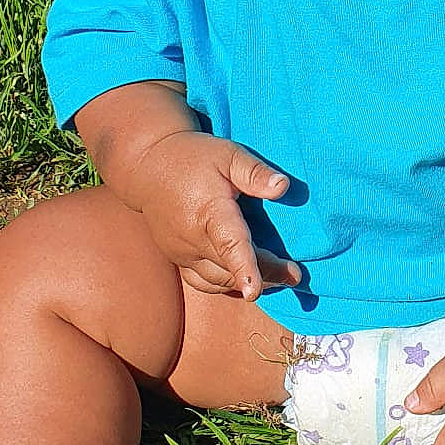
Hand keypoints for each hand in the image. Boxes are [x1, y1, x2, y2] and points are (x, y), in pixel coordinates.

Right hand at [125, 130, 300, 297]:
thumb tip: (283, 187)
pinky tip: (245, 278)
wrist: (149, 166)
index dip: (244, 267)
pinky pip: (204, 282)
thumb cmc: (194, 157)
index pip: (229, 244)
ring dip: (247, 282)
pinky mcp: (178, 259)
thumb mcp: (228, 154)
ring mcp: (182, 252)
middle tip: (295, 274)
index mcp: (209, 210)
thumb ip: (254, 172)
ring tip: (279, 278)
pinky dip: (226, 284)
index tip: (254, 290)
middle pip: (231, 267)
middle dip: (265, 275)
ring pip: (218, 280)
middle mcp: (193, 237)